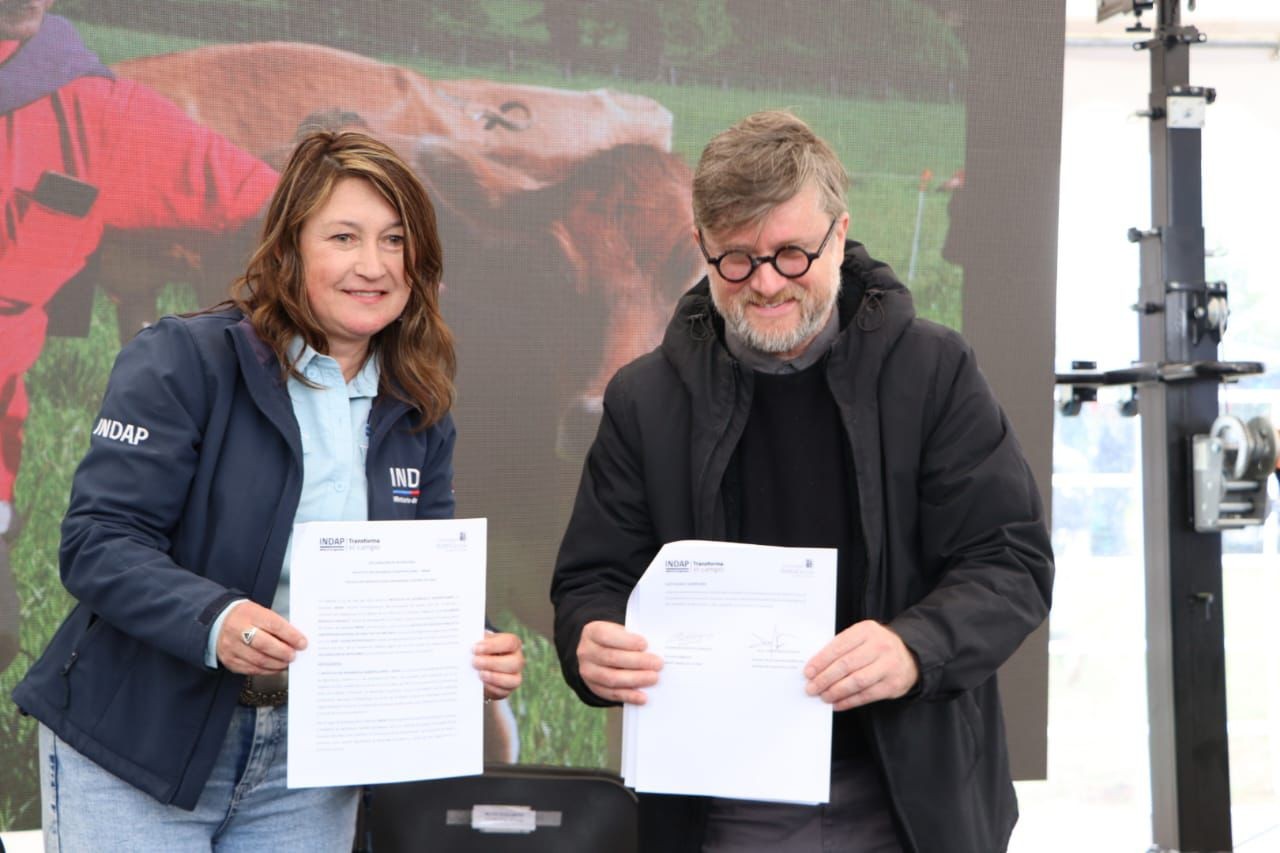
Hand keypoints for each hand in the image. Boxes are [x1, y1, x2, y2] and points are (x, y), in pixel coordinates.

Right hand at [216, 601, 306, 674]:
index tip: (302, 643)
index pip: (274, 625)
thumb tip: (296, 640)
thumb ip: (277, 625)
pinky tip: (274, 667)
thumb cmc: (245, 616)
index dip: (291, 636)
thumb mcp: (260, 612)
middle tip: (294, 655)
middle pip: (265, 645)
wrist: (218, 621)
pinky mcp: (230, 660)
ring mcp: (232, 647)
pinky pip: (251, 669)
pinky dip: (266, 670)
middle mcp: (238, 630)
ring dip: (276, 664)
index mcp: (250, 614)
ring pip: (258, 660)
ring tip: (286, 662)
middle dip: (284, 652)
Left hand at [474, 631, 523, 700]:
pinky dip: (491, 688)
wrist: (481, 662)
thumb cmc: (481, 649)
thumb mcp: (480, 642)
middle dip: (492, 663)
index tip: (475, 648)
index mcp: (513, 643)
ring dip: (494, 678)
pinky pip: (504, 692)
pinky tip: (481, 684)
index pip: (510, 642)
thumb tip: (464, 646)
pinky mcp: (507, 689)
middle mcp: (517, 659)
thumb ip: (476, 643)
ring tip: (479, 674)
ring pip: (513, 680)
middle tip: (474, 662)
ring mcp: (515, 676)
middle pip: (515, 662)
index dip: (493, 646)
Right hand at [577, 620, 661, 704]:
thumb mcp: (619, 630)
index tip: (645, 644)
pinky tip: (642, 697)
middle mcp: (586, 652)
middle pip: (611, 658)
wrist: (596, 651)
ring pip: (611, 678)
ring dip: (635, 679)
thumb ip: (632, 638)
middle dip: (637, 661)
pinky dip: (629, 696)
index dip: (626, 641)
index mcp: (592, 632)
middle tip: (657, 663)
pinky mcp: (594, 687)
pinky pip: (612, 694)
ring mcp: (588, 671)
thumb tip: (653, 649)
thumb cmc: (614, 639)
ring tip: (653, 678)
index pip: (606, 636)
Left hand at [804, 620, 918, 710]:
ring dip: (836, 691)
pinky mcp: (892, 685)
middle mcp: (879, 646)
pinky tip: (837, 703)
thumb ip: (842, 647)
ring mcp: (888, 666)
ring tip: (823, 696)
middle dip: (825, 678)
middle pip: (846, 665)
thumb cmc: (877, 646)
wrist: (910, 655)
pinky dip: (849, 701)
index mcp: (867, 630)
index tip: (808, 672)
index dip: (821, 661)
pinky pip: (867, 695)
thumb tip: (816, 667)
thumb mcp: (862, 637)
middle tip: (812, 688)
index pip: (839, 646)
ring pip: (856, 682)